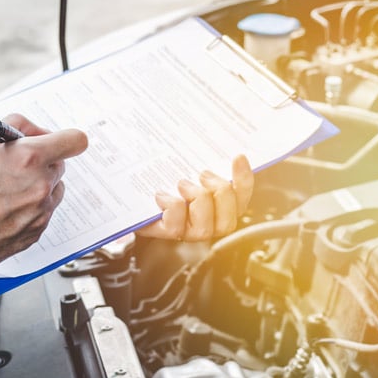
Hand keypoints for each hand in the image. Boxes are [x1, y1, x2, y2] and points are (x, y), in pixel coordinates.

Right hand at [0, 113, 87, 275]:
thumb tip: (33, 130)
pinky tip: (0, 210)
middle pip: (59, 165)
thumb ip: (12, 129)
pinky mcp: (34, 235)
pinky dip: (28, 209)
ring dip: (36, 186)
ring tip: (2, 191)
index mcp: (28, 158)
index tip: (58, 141)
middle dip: (41, 162)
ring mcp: (39, 213)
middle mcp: (40, 186)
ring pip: (52, 190)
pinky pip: (42, 214)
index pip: (74, 141)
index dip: (65, 139)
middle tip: (13, 166)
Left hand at [135, 155, 253, 241]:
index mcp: (220, 207)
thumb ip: (204, 160)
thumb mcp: (187, 165)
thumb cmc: (166, 176)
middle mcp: (208, 224)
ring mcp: (187, 232)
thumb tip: (227, 145)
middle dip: (219, 193)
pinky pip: (176, 226)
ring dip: (195, 199)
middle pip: (229, 221)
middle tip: (202, 175)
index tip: (238, 157)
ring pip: (205, 228)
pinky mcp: (167, 233)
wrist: (134, 191)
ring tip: (182, 184)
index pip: (241, 198)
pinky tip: (162, 195)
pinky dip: (171, 206)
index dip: (244, 180)